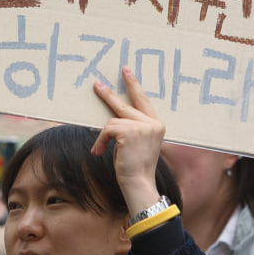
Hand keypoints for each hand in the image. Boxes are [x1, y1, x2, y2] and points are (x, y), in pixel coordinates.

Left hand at [91, 66, 166, 215]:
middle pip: (127, 103)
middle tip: (97, 84)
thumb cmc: (135, 167)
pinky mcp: (130, 132)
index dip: (134, 85)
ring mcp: (143, 126)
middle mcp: (153, 123)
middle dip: (109, 94)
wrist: (138, 183)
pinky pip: (107, 129)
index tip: (126, 71)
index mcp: (157, 125)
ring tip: (100, 150)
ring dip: (103, 137)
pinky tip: (100, 152)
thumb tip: (113, 116)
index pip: (144, 101)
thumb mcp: (136, 143)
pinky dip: (100, 141)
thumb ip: (131, 127)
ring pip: (113, 121)